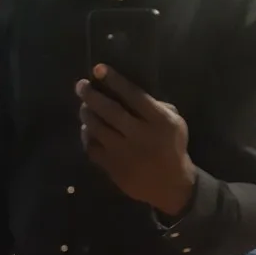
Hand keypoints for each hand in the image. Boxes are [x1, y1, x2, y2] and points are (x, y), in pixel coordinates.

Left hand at [76, 65, 195, 216]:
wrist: (170, 185)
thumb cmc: (171, 148)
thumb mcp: (175, 123)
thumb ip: (156, 106)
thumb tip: (127, 93)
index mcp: (159, 121)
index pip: (133, 95)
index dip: (114, 80)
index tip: (98, 69)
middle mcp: (140, 136)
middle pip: (110, 111)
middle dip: (92, 95)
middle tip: (80, 86)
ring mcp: (125, 154)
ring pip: (98, 129)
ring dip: (86, 115)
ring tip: (84, 107)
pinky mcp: (114, 168)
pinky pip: (93, 149)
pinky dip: (87, 138)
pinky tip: (87, 131)